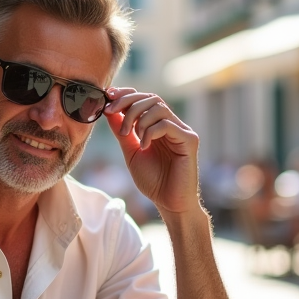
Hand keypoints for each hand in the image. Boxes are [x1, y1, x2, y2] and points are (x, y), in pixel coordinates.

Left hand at [103, 88, 200, 214]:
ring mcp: (182, 131)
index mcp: (159, 125)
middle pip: (151, 98)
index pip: (145, 99)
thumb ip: (122, 131)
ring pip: (159, 107)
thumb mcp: (131, 152)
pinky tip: (143, 146)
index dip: (127, 94)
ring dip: (137, 117)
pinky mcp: (189, 140)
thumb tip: (109, 110)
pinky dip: (150, 131)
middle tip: (111, 112)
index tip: (108, 97)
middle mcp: (172, 124)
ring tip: (129, 135)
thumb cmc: (153, 180)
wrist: (169, 203)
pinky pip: (167, 124)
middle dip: (127, 102)